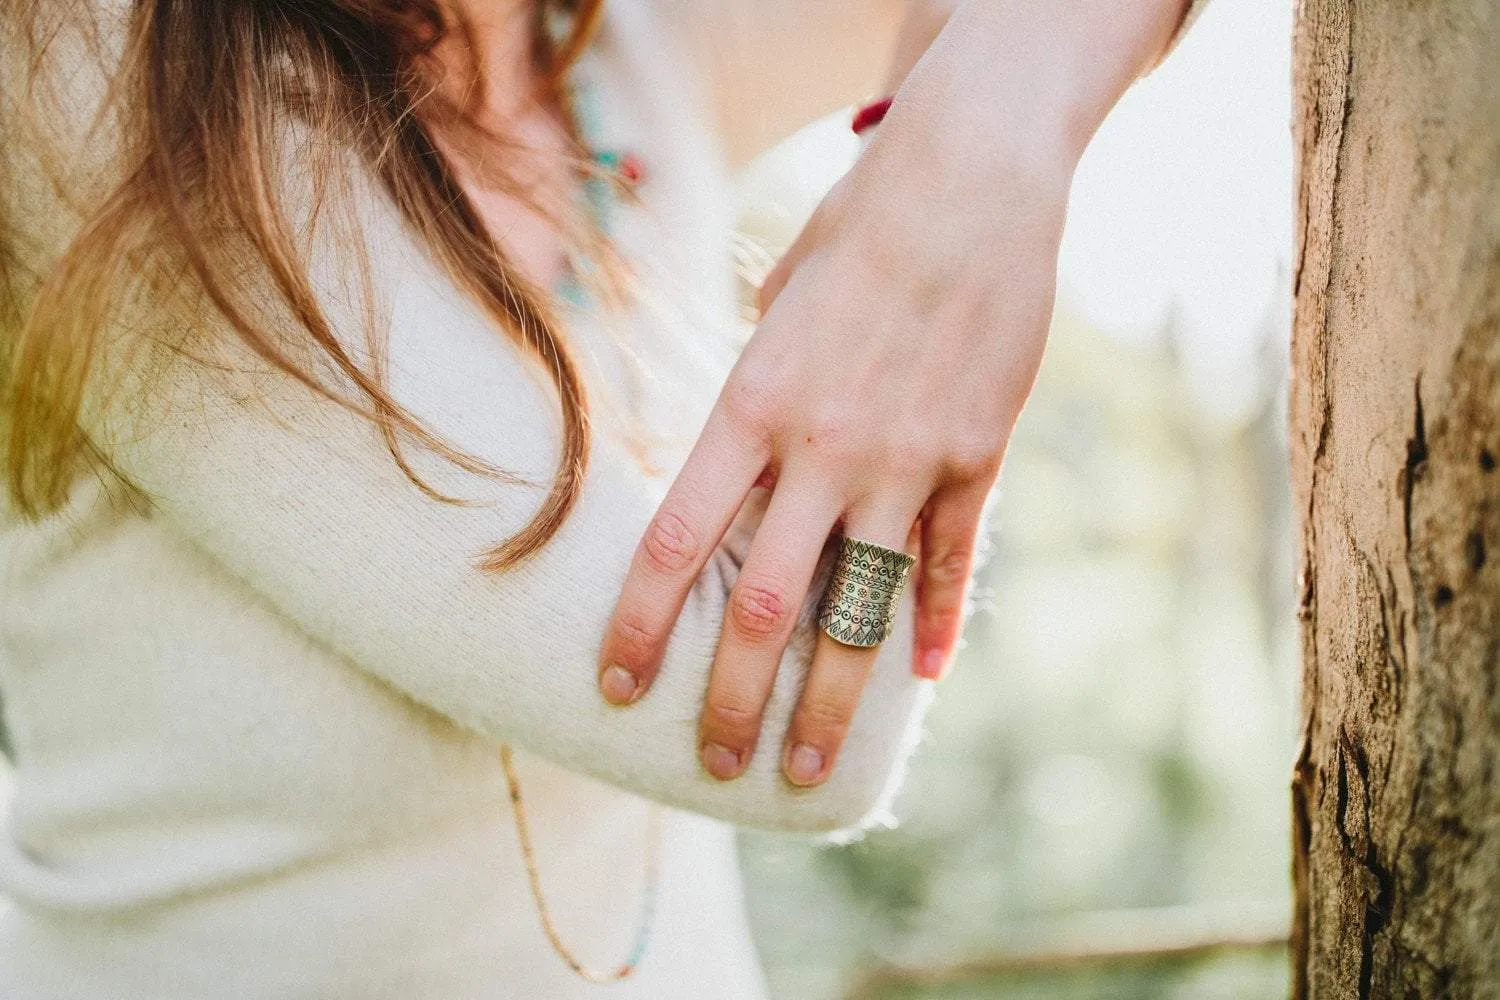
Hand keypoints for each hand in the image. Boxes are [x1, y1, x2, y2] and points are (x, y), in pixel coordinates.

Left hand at [598, 0, 1186, 787]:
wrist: (971, 178)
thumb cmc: (858, 228)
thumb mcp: (777, 301)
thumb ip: (757, 391)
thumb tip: (744, 455)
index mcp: (751, 406)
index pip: (676, 542)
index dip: (641, 625)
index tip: (617, 686)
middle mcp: (821, 449)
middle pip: (764, 605)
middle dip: (735, 698)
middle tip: (716, 764)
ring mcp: (903, 460)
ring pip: (858, 609)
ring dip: (831, 701)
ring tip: (809, 770)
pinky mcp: (974, 457)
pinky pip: (949, 562)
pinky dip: (936, 623)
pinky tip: (925, 677)